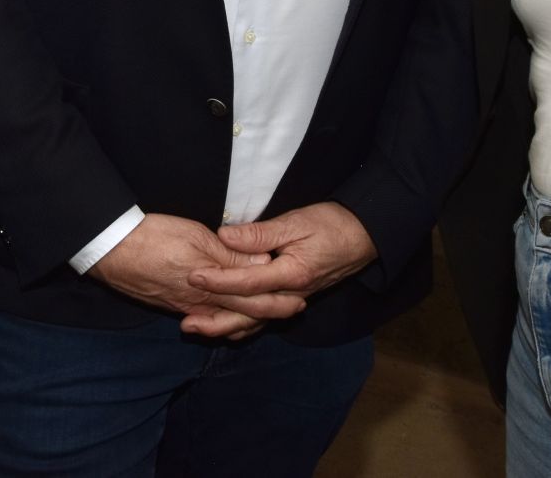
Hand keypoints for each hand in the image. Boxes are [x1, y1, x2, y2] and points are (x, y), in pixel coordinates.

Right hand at [88, 213, 305, 338]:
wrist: (112, 250)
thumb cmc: (155, 237)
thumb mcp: (199, 237)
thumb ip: (232, 254)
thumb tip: (264, 260)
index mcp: (212, 287)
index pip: (253, 299)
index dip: (277, 300)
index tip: (298, 298)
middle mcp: (202, 304)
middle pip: (243, 316)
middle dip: (270, 313)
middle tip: (293, 310)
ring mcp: (185, 307)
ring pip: (224, 321)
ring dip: (248, 321)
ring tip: (265, 316)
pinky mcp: (171, 305)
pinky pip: (206, 319)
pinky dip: (223, 322)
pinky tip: (226, 317)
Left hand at [189, 201, 377, 328]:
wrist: (364, 237)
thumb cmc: (331, 225)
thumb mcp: (296, 222)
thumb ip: (260, 234)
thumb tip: (224, 236)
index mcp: (292, 275)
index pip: (247, 283)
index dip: (218, 280)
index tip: (193, 276)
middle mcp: (291, 294)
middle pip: (248, 315)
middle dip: (216, 320)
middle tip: (185, 322)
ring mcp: (292, 299)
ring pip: (255, 322)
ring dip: (225, 327)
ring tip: (197, 328)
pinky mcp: (291, 298)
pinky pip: (263, 318)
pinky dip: (242, 324)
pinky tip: (224, 323)